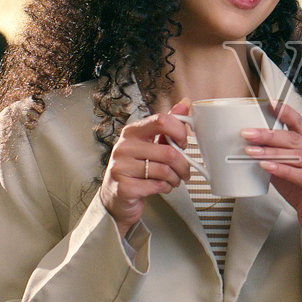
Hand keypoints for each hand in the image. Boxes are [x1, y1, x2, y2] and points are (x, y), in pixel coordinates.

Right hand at [99, 99, 192, 235]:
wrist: (116, 196)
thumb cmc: (135, 168)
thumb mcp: (150, 144)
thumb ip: (167, 126)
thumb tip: (185, 104)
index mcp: (132, 132)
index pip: (162, 121)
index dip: (180, 132)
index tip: (183, 143)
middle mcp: (124, 147)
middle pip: (168, 152)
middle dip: (183, 165)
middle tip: (184, 171)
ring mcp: (121, 167)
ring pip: (165, 171)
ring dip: (175, 178)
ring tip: (173, 180)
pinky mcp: (124, 187)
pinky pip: (157, 186)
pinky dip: (165, 188)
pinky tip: (162, 187)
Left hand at [241, 101, 301, 249]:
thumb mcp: (285, 169)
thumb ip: (272, 157)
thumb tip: (248, 147)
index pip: (298, 123)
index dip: (285, 112)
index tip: (269, 103)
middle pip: (292, 139)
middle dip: (267, 134)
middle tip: (247, 133)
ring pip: (295, 156)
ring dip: (271, 152)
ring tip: (251, 151)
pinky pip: (300, 175)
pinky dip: (282, 170)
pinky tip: (267, 167)